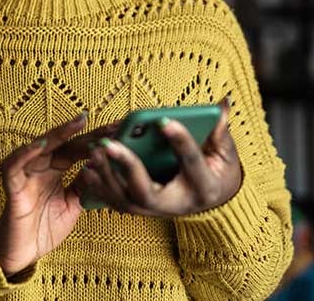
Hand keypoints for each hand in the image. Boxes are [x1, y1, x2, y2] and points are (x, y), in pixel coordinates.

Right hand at [0, 114, 117, 276]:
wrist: (24, 254)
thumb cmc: (45, 228)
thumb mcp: (73, 204)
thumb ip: (85, 184)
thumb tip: (102, 164)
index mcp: (55, 168)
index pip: (77, 148)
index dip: (97, 139)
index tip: (119, 130)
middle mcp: (41, 165)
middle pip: (63, 143)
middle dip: (86, 132)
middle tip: (109, 125)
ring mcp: (25, 172)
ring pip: (40, 145)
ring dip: (59, 134)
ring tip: (79, 123)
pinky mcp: (11, 185)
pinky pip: (14, 164)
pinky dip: (26, 152)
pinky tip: (42, 144)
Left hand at [80, 99, 241, 216]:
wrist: (213, 198)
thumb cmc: (218, 169)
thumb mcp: (225, 151)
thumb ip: (220, 129)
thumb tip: (223, 103)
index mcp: (203, 187)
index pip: (190, 162)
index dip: (179, 141)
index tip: (163, 120)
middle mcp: (177, 205)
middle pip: (146, 192)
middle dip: (126, 166)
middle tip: (108, 144)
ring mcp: (156, 211)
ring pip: (126, 200)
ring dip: (107, 176)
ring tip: (95, 151)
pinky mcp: (141, 210)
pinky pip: (117, 202)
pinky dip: (101, 186)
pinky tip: (88, 168)